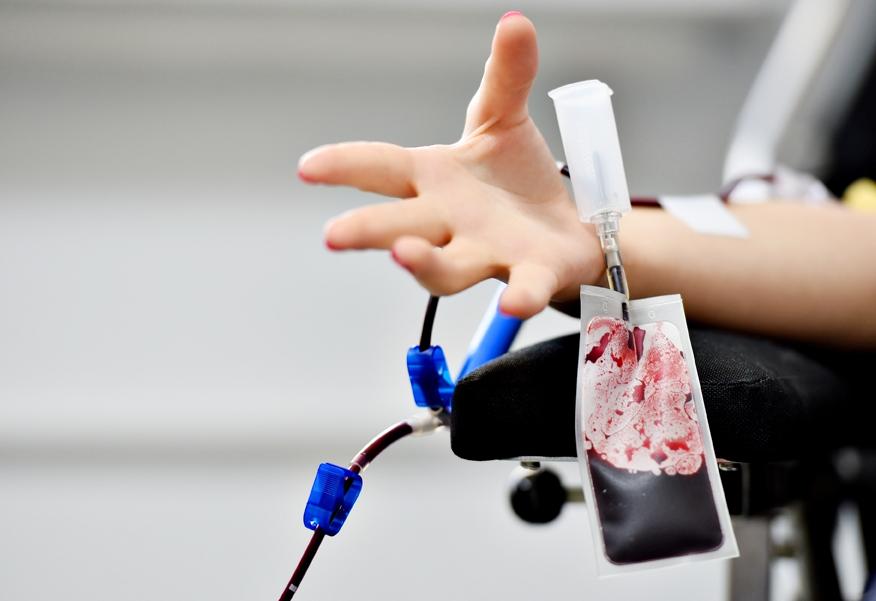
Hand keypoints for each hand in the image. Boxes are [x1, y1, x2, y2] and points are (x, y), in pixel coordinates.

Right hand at [298, 12, 603, 318]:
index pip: (382, 169)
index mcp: (435, 181)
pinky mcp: (532, 273)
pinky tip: (516, 298)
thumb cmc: (517, 183)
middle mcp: (451, 222)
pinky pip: (524, 288)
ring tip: (405, 254)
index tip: (309, 167)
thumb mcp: (504, 121)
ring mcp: (488, 251)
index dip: (344, 166)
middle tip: (335, 234)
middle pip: (401, 226)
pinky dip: (520, 294)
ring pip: (448, 266)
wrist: (567, 231)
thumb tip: (516, 22)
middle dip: (368, 230)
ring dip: (426, 263)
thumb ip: (506, 75)